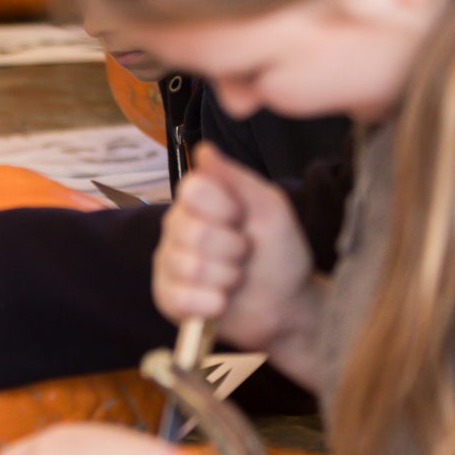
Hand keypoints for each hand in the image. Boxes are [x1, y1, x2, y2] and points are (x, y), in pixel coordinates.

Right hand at [154, 143, 313, 351]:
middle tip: (244, 255)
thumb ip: (237, 179)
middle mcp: (176, 229)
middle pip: (192, 231)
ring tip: (236, 280)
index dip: (224, 208)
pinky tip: (222, 302)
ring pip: (189, 267)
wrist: (287, 305)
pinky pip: (180, 298)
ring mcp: (169, 264)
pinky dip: (211, 303)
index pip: (191, 189)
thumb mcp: (269, 210)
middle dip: (232, 249)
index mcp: (198, 202)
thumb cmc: (279, 254)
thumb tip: (204, 149)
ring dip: (226, 278)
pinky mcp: (167, 298)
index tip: (243, 219)